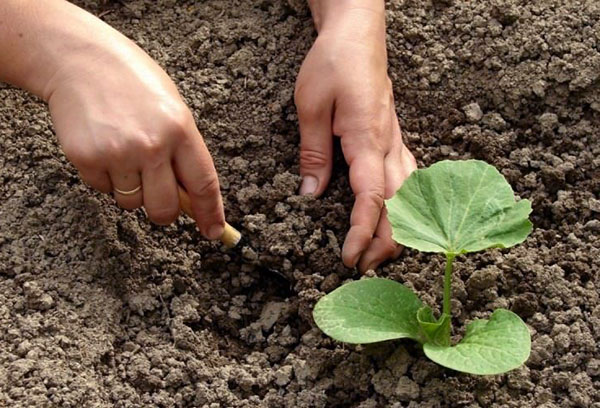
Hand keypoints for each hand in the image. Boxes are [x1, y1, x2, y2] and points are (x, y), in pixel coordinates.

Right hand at [35, 6, 223, 237]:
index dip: (211, 214)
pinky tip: (104, 147)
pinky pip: (103, 190)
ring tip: (125, 154)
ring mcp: (118, 153)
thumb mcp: (172, 109)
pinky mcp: (86, 158)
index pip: (204, 184)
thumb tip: (191, 197)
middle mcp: (152, 145)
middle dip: (164, 212)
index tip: (214, 233)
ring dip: (131, 190)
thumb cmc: (133, 82)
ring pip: (131, 203)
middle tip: (158, 197)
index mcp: (181, 129)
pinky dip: (105, 178)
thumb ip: (183, 152)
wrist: (80, 59)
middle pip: (165, 209)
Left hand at [295, 2, 416, 271]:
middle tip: (363, 268)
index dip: (363, 232)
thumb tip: (309, 195)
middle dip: (385, 242)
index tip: (348, 257)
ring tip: (379, 253)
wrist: (358, 36)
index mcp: (368, 138)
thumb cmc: (333, 64)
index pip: (372, 198)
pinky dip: (404, 206)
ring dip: (398, 227)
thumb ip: (313, 153)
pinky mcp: (394, 140)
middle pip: (400, 205)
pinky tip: (397, 218)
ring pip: (410, 196)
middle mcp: (390, 145)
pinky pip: (409, 179)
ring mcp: (397, 143)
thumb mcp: (310, 106)